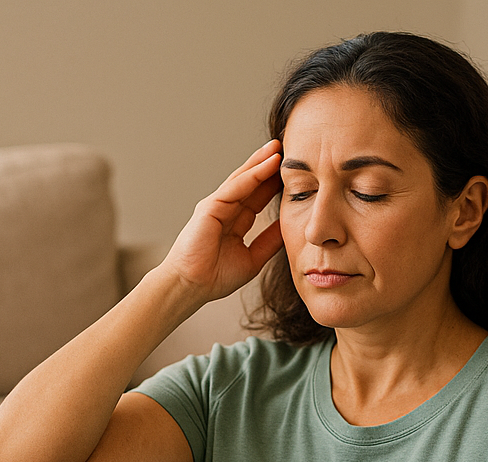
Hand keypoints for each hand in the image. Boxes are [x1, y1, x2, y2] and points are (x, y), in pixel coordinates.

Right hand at [160, 140, 284, 302]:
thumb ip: (269, 241)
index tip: (294, 172)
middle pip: (250, 182)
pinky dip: (252, 174)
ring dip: (261, 162)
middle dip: (268, 165)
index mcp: (234, 222)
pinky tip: (268, 164)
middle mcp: (224, 210)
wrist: (192, 287)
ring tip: (278, 147)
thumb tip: (288, 228)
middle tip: (287, 148)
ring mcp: (216, 206)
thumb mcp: (253, 258)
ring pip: (243, 179)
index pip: (257, 197)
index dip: (274, 184)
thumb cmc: (215, 278)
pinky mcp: (210, 207)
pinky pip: (234, 187)